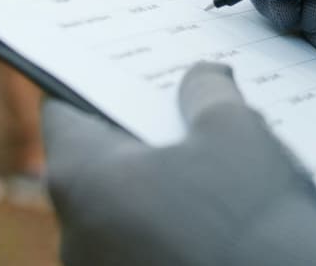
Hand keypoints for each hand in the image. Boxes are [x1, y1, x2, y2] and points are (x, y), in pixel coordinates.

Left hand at [43, 62, 315, 265]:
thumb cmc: (251, 217)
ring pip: (126, 210)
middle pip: (98, 164)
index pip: (65, 113)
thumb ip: (206, 92)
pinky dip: (175, 227)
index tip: (122, 69)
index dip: (94, 84)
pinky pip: (146, 246)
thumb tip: (201, 78)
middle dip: (142, 136)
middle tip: (184, 108)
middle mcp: (75, 234)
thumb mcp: (235, 130)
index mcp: (83, 179)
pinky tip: (223, 215)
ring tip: (216, 163)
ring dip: (162, 186)